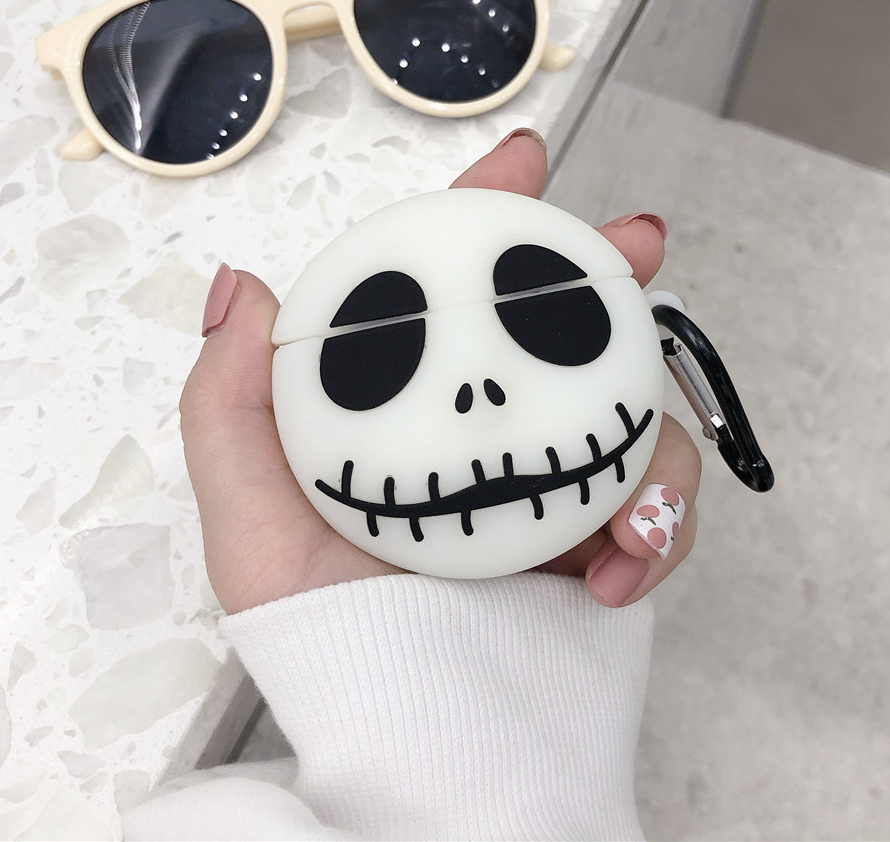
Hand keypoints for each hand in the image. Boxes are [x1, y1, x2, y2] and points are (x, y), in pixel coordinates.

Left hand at [180, 129, 700, 613]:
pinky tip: (619, 568)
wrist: (404, 726)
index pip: (445, 287)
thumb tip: (242, 284)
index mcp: (410, 399)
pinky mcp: (600, 532)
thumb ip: (231, 400)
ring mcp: (550, 475)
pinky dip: (657, 530)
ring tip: (632, 484)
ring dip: (650, 423)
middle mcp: (484, 424)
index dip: (485, 213)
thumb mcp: (248, 513)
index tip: (521, 162)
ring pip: (630, 407)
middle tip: (637, 244)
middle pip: (559, 325)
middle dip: (606, 273)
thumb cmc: (321, 623)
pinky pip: (658, 507)